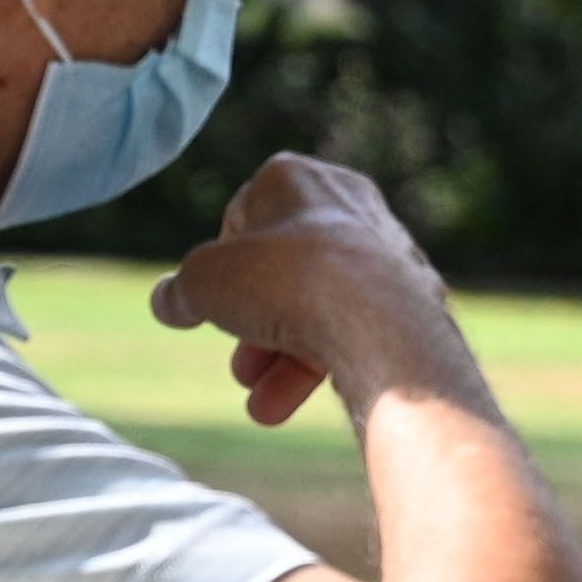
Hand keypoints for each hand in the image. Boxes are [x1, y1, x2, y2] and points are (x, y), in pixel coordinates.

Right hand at [151, 156, 489, 429]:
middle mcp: (350, 206)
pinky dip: (324, 365)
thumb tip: (168, 302)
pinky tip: (289, 404)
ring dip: (283, 360)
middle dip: (255, 329)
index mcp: (298, 178)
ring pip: (320, 309)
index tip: (210, 303)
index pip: (242, 218)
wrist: (376, 320)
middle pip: (284, 273)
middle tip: (240, 370)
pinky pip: (356, 331)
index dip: (220, 267)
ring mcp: (388, 254)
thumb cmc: (285, 281)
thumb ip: (181, 290)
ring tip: (261, 403)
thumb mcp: (204, 282)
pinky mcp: (414, 300)